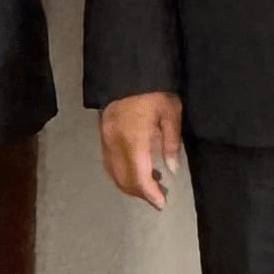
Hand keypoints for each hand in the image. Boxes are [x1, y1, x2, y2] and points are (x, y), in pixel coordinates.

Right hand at [100, 92, 185, 209]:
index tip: (161, 203)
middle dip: (140, 192)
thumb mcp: (171, 112)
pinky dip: (121, 172)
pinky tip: (136, 170)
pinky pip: (108, 162)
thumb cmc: (155, 90)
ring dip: (130, 184)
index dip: (149, 194)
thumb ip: (171, 143)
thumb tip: (171, 170)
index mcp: (133, 139)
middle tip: (159, 197)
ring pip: (113, 173)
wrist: (127, 70)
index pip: (138, 177)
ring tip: (151, 185)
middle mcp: (114, 143)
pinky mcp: (102, 134)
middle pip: (123, 179)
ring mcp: (105, 139)